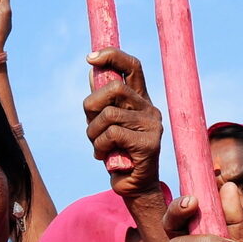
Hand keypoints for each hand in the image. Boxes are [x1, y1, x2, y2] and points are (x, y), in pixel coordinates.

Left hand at [83, 49, 162, 195]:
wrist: (134, 186)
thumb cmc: (118, 153)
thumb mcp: (107, 123)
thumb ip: (102, 100)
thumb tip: (93, 69)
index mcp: (140, 100)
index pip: (132, 66)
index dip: (111, 56)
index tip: (90, 58)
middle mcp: (150, 108)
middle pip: (114, 88)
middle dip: (91, 106)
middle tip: (91, 125)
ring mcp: (152, 125)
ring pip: (108, 114)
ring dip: (93, 133)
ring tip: (99, 146)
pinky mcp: (149, 144)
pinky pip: (111, 134)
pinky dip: (99, 145)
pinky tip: (104, 156)